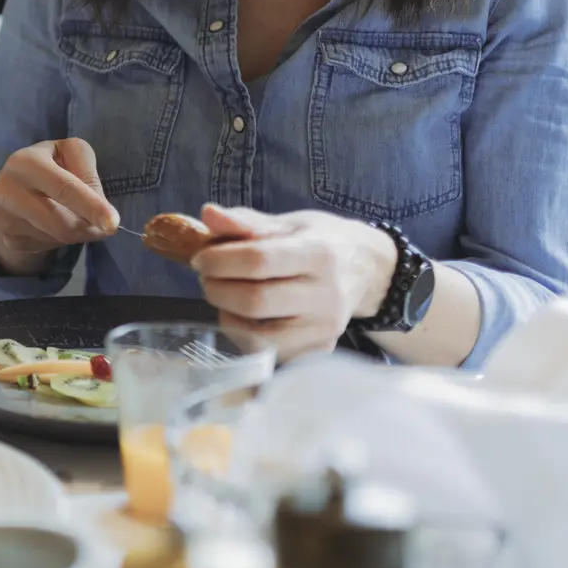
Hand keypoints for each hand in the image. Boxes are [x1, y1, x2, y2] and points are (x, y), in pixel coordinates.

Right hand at [0, 138, 120, 275]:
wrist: (12, 187)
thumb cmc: (50, 165)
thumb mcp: (70, 153)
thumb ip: (88, 172)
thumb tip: (99, 209)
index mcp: (25, 162)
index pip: (64, 188)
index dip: (91, 206)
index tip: (113, 223)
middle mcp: (7, 189)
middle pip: (61, 223)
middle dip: (89, 227)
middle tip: (104, 226)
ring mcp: (3, 217)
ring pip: (58, 238)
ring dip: (77, 233)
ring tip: (72, 215)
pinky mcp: (8, 239)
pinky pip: (48, 247)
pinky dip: (60, 239)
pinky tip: (53, 224)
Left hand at [190, 204, 398, 360]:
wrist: (367, 270)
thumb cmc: (321, 241)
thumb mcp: (289, 222)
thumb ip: (247, 222)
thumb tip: (208, 215)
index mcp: (319, 254)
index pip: (258, 260)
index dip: (219, 260)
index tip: (200, 257)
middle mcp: (327, 296)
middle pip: (255, 301)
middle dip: (217, 288)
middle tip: (206, 277)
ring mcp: (325, 329)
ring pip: (259, 336)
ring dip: (227, 315)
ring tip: (223, 295)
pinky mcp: (319, 350)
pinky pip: (268, 353)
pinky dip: (244, 335)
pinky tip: (243, 316)